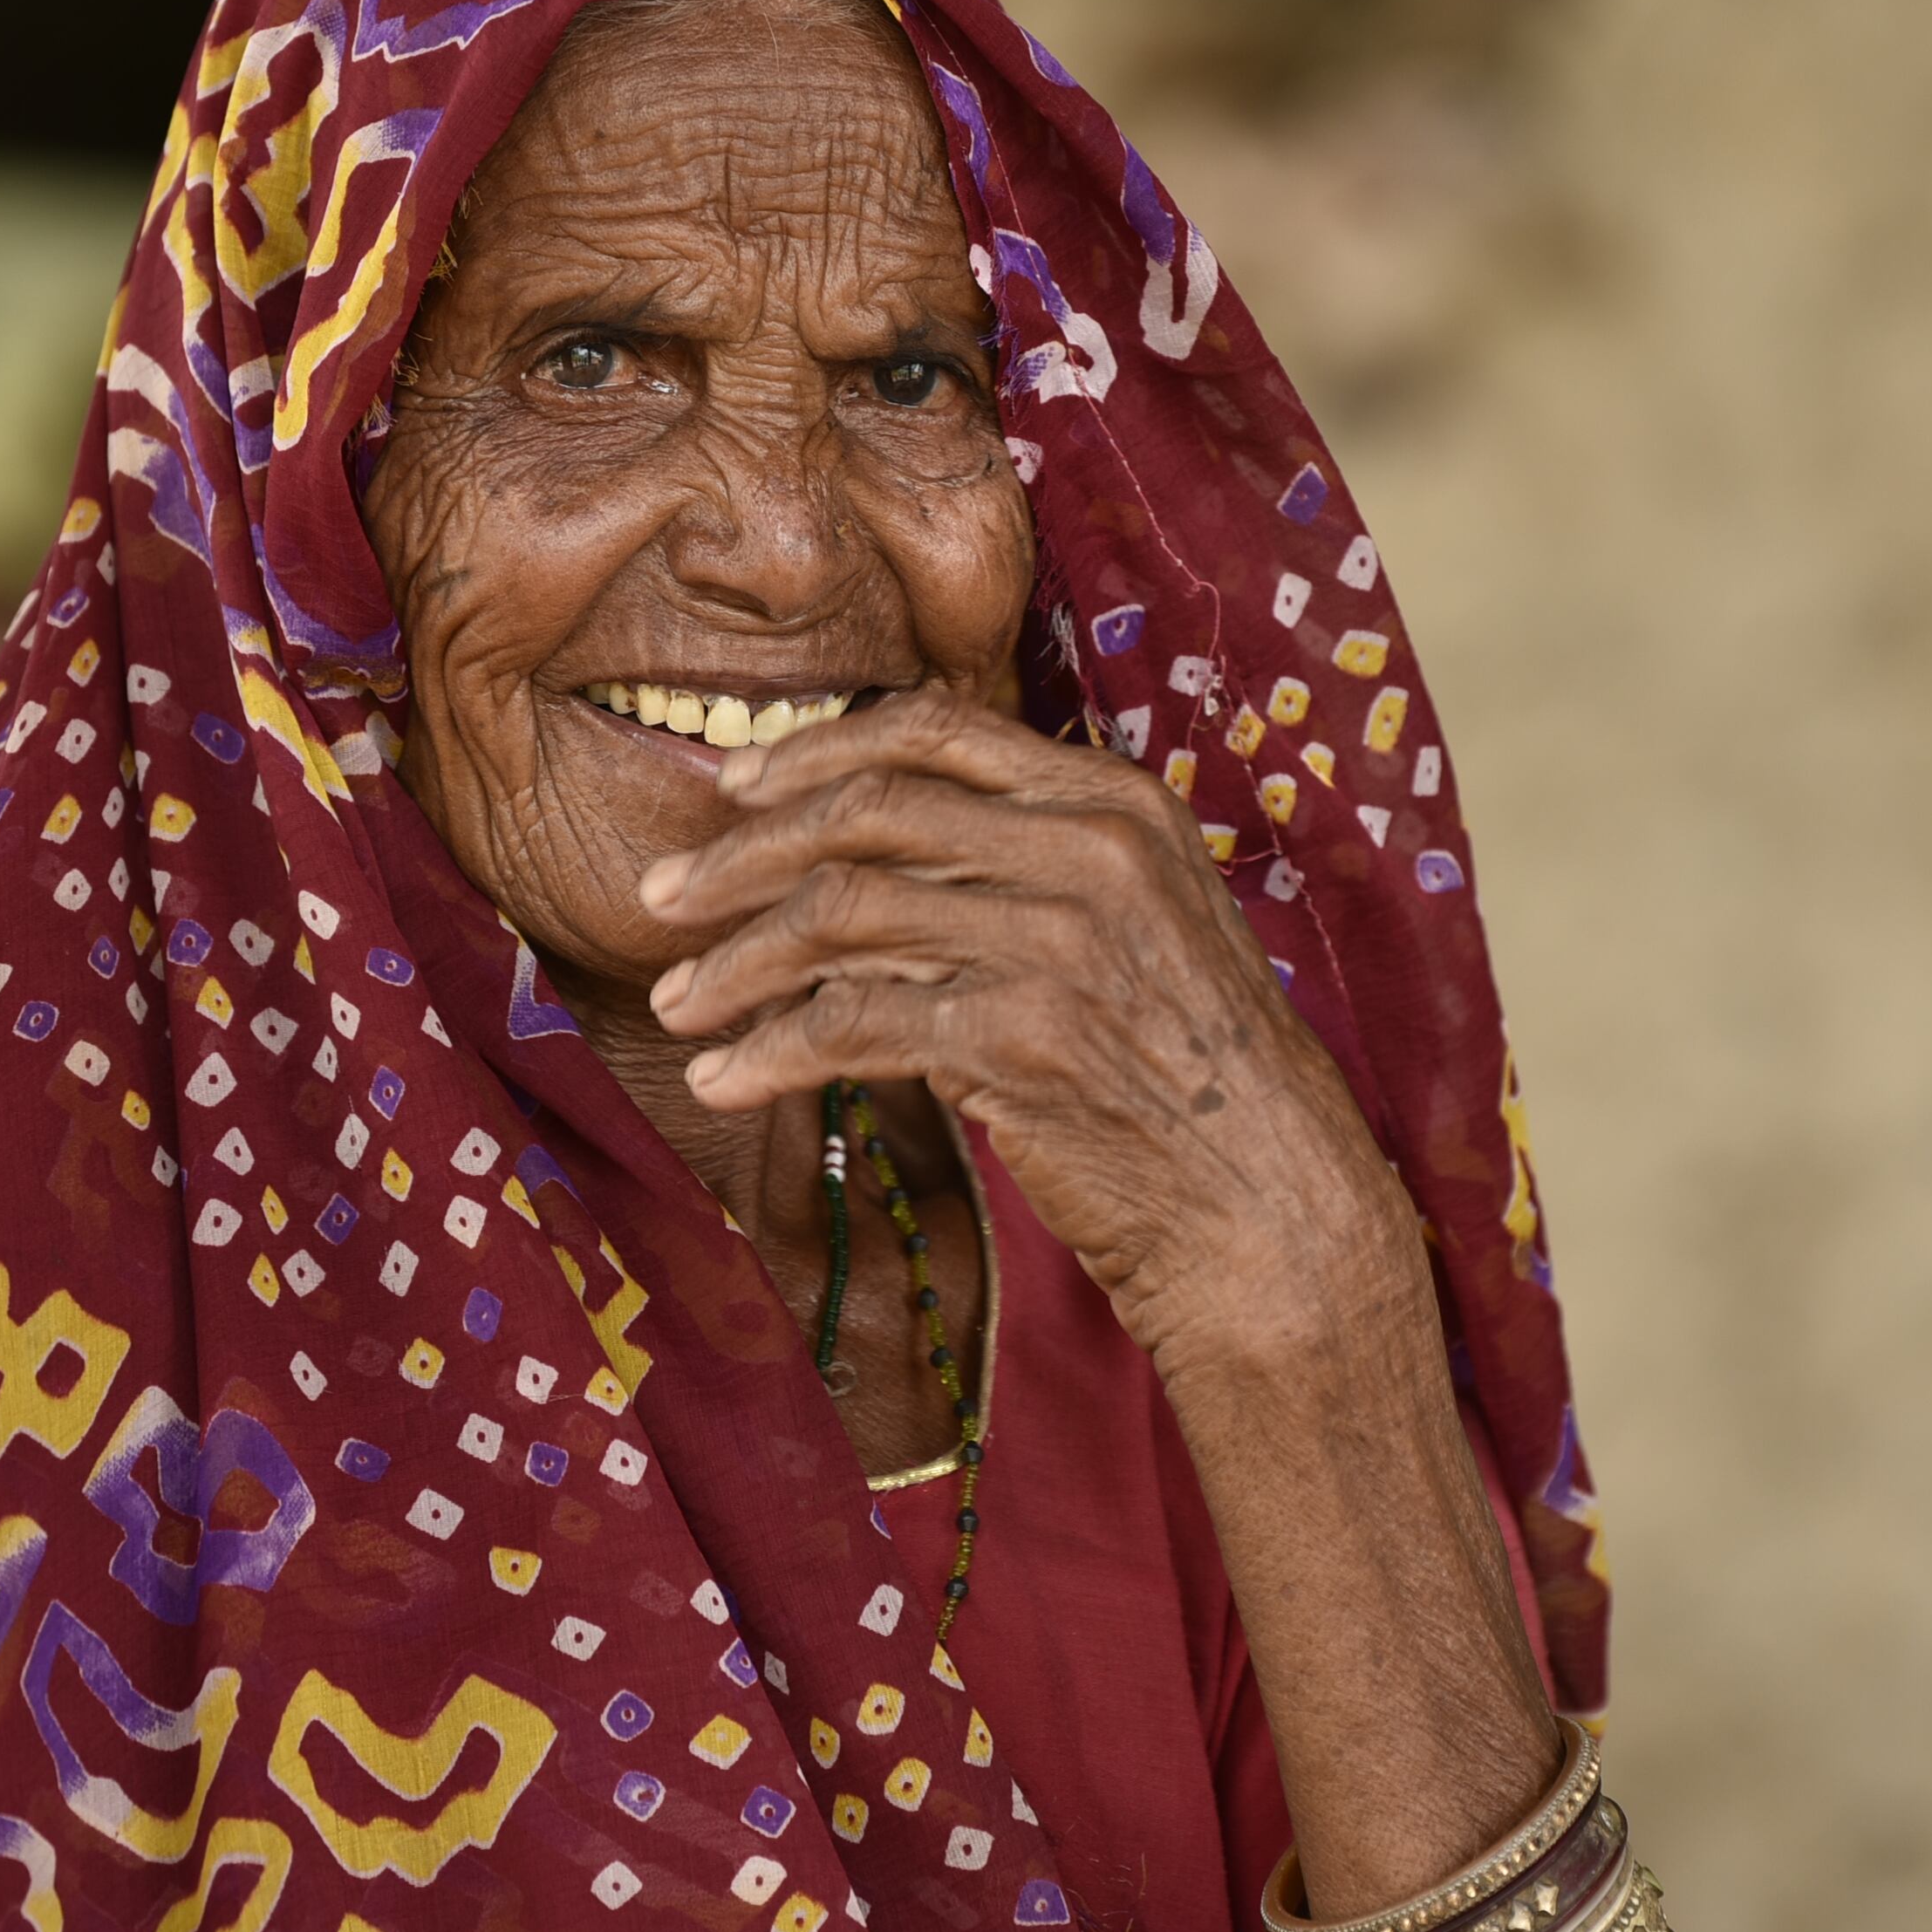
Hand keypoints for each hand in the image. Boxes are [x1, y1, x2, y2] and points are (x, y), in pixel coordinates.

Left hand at [636, 690, 1416, 1374]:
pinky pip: (852, 1023)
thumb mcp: (1138, 921)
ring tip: (676, 1002)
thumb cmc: (1191, 1073)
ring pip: (842, 913)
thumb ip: (1033, 861)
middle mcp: (1090, 848)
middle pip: (866, 811)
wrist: (1270, 1200)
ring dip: (736, 960)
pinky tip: (724, 1074)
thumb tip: (874, 845)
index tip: (735, 785)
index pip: (934, 730)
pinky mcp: (1022, 1037)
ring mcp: (1059, 938)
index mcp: (1117, 800)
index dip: (817, 749)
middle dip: (740, 854)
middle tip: (661, 900)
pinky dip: (768, 1048)